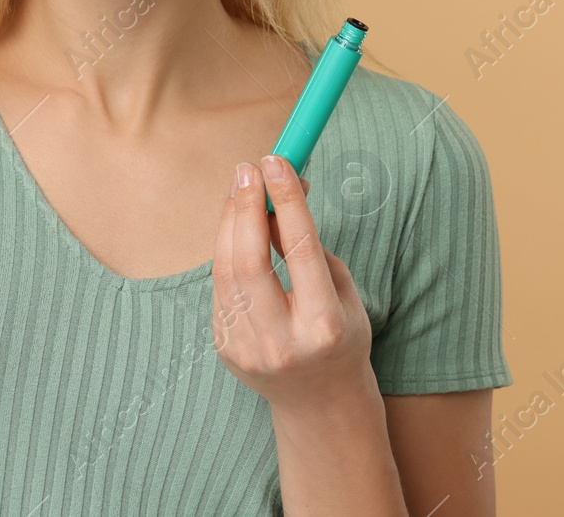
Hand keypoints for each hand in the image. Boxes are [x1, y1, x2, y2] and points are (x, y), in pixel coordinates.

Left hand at [209, 154, 374, 411]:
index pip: (301, 250)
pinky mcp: (225, 347)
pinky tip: (237, 227)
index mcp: (324, 325)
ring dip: (230, 221)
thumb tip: (275, 192)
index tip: (277, 162)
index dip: (286, 201)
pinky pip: (221, 285)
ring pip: (226, 269)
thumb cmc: (339, 334)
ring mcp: (247, 348)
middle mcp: (282, 341)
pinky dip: (227, 249)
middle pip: (251, 260)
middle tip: (248, 168)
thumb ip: (309, 248)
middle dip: (245, 207)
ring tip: (241, 188)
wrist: (319, 401)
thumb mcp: (342, 292)